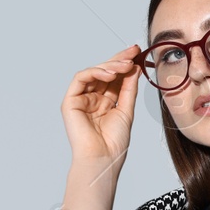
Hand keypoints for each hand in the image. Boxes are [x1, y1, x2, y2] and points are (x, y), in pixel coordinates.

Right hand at [61, 45, 142, 166]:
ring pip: (93, 72)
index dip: (125, 64)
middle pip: (104, 72)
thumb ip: (128, 88)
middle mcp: (92, 99)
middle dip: (119, 59)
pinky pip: (81, 78)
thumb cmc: (114, 142)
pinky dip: (95, 72)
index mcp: (106, 102)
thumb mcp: (126, 110)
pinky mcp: (70, 101)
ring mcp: (81, 99)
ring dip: (111, 65)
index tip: (139, 53)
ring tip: (126, 65)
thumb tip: (134, 67)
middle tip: (134, 51)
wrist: (103, 158)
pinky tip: (110, 73)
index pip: (115, 77)